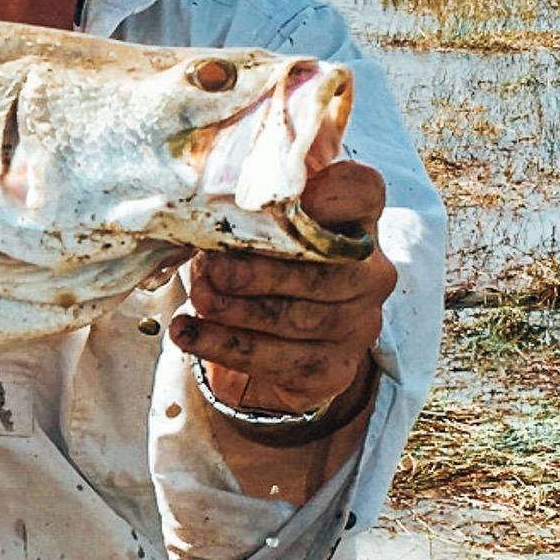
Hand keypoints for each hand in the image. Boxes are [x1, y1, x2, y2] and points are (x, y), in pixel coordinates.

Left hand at [170, 161, 396, 418]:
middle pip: (323, 270)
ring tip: (196, 299)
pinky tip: (188, 334)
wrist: (280, 343)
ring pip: (296, 318)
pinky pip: (277, 359)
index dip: (331, 192)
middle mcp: (370, 273)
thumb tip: (203, 207)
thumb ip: (249, 210)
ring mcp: (359, 323)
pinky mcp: (335, 368)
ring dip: (235, 309)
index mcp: (357, 221)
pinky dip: (224, 346)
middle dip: (258, 270)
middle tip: (209, 268)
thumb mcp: (259, 229)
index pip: (362, 192)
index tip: (284, 199)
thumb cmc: (264, 265)